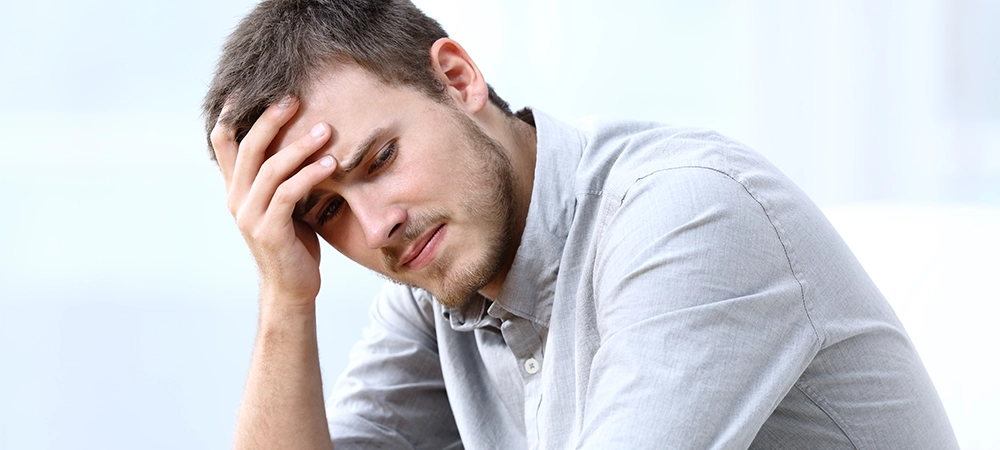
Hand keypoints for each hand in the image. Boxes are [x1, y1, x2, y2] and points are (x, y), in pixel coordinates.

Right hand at [211, 95, 336, 306]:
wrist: (292, 287)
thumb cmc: (294, 242)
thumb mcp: (284, 203)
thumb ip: (282, 176)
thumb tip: (303, 139)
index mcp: (236, 188)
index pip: (224, 143)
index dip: (231, 113)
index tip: (248, 86)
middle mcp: (236, 198)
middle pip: (247, 147)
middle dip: (271, 119)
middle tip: (295, 98)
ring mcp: (249, 215)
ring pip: (270, 169)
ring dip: (299, 146)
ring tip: (326, 129)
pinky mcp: (269, 230)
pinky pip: (287, 193)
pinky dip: (309, 174)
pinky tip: (330, 163)